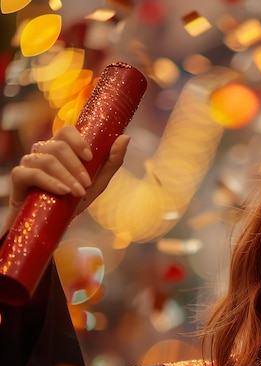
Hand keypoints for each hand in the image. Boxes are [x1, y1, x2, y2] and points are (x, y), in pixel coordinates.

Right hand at [3, 126, 129, 234]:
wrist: (53, 222)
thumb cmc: (74, 199)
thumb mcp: (97, 182)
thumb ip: (111, 161)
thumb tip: (125, 137)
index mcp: (61, 148)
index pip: (66, 131)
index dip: (78, 141)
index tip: (90, 158)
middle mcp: (43, 151)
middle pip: (57, 146)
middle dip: (76, 166)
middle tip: (87, 184)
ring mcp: (29, 163)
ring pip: (46, 160)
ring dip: (67, 177)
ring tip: (78, 192)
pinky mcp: (19, 178)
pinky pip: (31, 173)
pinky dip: (50, 182)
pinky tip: (62, 192)